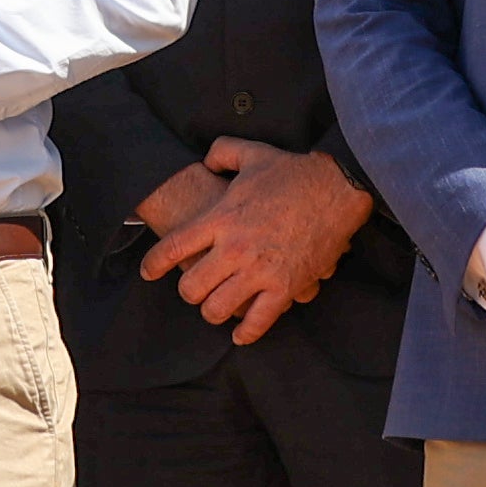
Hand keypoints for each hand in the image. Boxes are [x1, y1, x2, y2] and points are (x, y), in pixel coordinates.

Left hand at [141, 138, 374, 345]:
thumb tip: (206, 161)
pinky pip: (257, 322)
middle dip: (188, 291)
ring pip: (218, 309)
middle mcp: (234, 249)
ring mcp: (259, 271)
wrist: (337, 189)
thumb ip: (222, 152)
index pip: (173, 249)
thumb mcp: (252, 153)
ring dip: (213, 311)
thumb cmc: (293, 171)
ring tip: (215, 307)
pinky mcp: (285, 288)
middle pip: (191, 288)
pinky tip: (240, 333)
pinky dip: (246, 333)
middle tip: (193, 288)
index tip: (148, 272)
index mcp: (220, 218)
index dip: (154, 265)